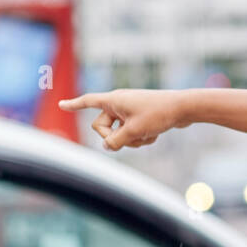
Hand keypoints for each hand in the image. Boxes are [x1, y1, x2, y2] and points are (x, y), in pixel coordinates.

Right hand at [58, 89, 190, 150]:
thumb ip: (116, 141)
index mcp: (114, 100)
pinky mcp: (141, 118)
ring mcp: (131, 111)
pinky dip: (142, 137)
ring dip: (131, 140)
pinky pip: (133, 133)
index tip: (61, 105)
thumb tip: (107, 147)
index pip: (88, 102)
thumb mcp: (134, 131)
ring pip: (119, 133)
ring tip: (147, 135)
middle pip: (102, 127)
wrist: (185, 108)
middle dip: (114, 137)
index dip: (74, 105)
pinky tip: (155, 135)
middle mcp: (120, 103)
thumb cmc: (159, 114)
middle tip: (130, 137)